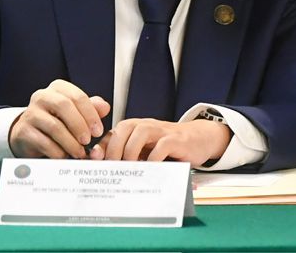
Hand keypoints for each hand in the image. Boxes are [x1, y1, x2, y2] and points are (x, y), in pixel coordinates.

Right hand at [8, 79, 109, 159]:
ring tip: (79, 152)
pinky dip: (57, 152)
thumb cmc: (57, 121)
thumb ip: (92, 108)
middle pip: (64, 106)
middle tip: (88, 141)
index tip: (98, 130)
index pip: (77, 96)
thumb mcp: (76, 112)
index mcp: (58, 88)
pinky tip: (64, 156)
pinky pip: (44, 142)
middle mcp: (42, 96)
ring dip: (70, 142)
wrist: (30, 135)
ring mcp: (30, 113)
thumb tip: (105, 107)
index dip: (91, 114)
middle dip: (80, 125)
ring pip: (55, 126)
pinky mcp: (23, 131)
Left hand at [101, 117, 231, 164]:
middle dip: (114, 149)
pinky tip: (150, 170)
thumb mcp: (145, 151)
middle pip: (124, 128)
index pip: (113, 132)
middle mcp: (147, 125)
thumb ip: (127, 156)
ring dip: (131, 151)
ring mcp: (162, 131)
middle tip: (113, 168)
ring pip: (141, 132)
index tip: (96, 163)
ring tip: (130, 169)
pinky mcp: (177, 139)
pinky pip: (162, 145)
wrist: (199, 139)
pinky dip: (154, 158)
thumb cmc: (167, 148)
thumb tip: (104, 168)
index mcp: (135, 128)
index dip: (102, 147)